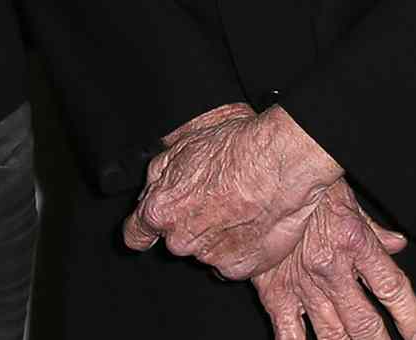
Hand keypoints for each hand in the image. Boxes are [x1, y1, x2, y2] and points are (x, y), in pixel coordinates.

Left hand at [123, 104, 340, 278]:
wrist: (280, 163)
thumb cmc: (236, 149)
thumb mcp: (184, 146)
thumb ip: (158, 176)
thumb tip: (150, 192)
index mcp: (161, 211)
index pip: (135, 235)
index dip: (145, 228)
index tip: (152, 227)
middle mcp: (181, 240)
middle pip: (176, 240)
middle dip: (190, 223)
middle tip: (215, 198)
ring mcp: (211, 257)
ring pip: (206, 250)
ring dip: (217, 234)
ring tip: (241, 206)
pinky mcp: (240, 268)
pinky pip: (233, 261)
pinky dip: (241, 247)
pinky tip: (253, 222)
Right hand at [250, 179, 415, 339]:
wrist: (261, 180)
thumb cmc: (307, 187)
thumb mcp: (348, 200)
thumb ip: (375, 230)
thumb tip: (398, 244)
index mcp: (354, 242)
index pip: (393, 289)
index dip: (411, 319)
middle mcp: (331, 269)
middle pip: (365, 324)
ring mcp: (302, 286)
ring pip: (333, 336)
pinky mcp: (275, 295)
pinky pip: (290, 336)